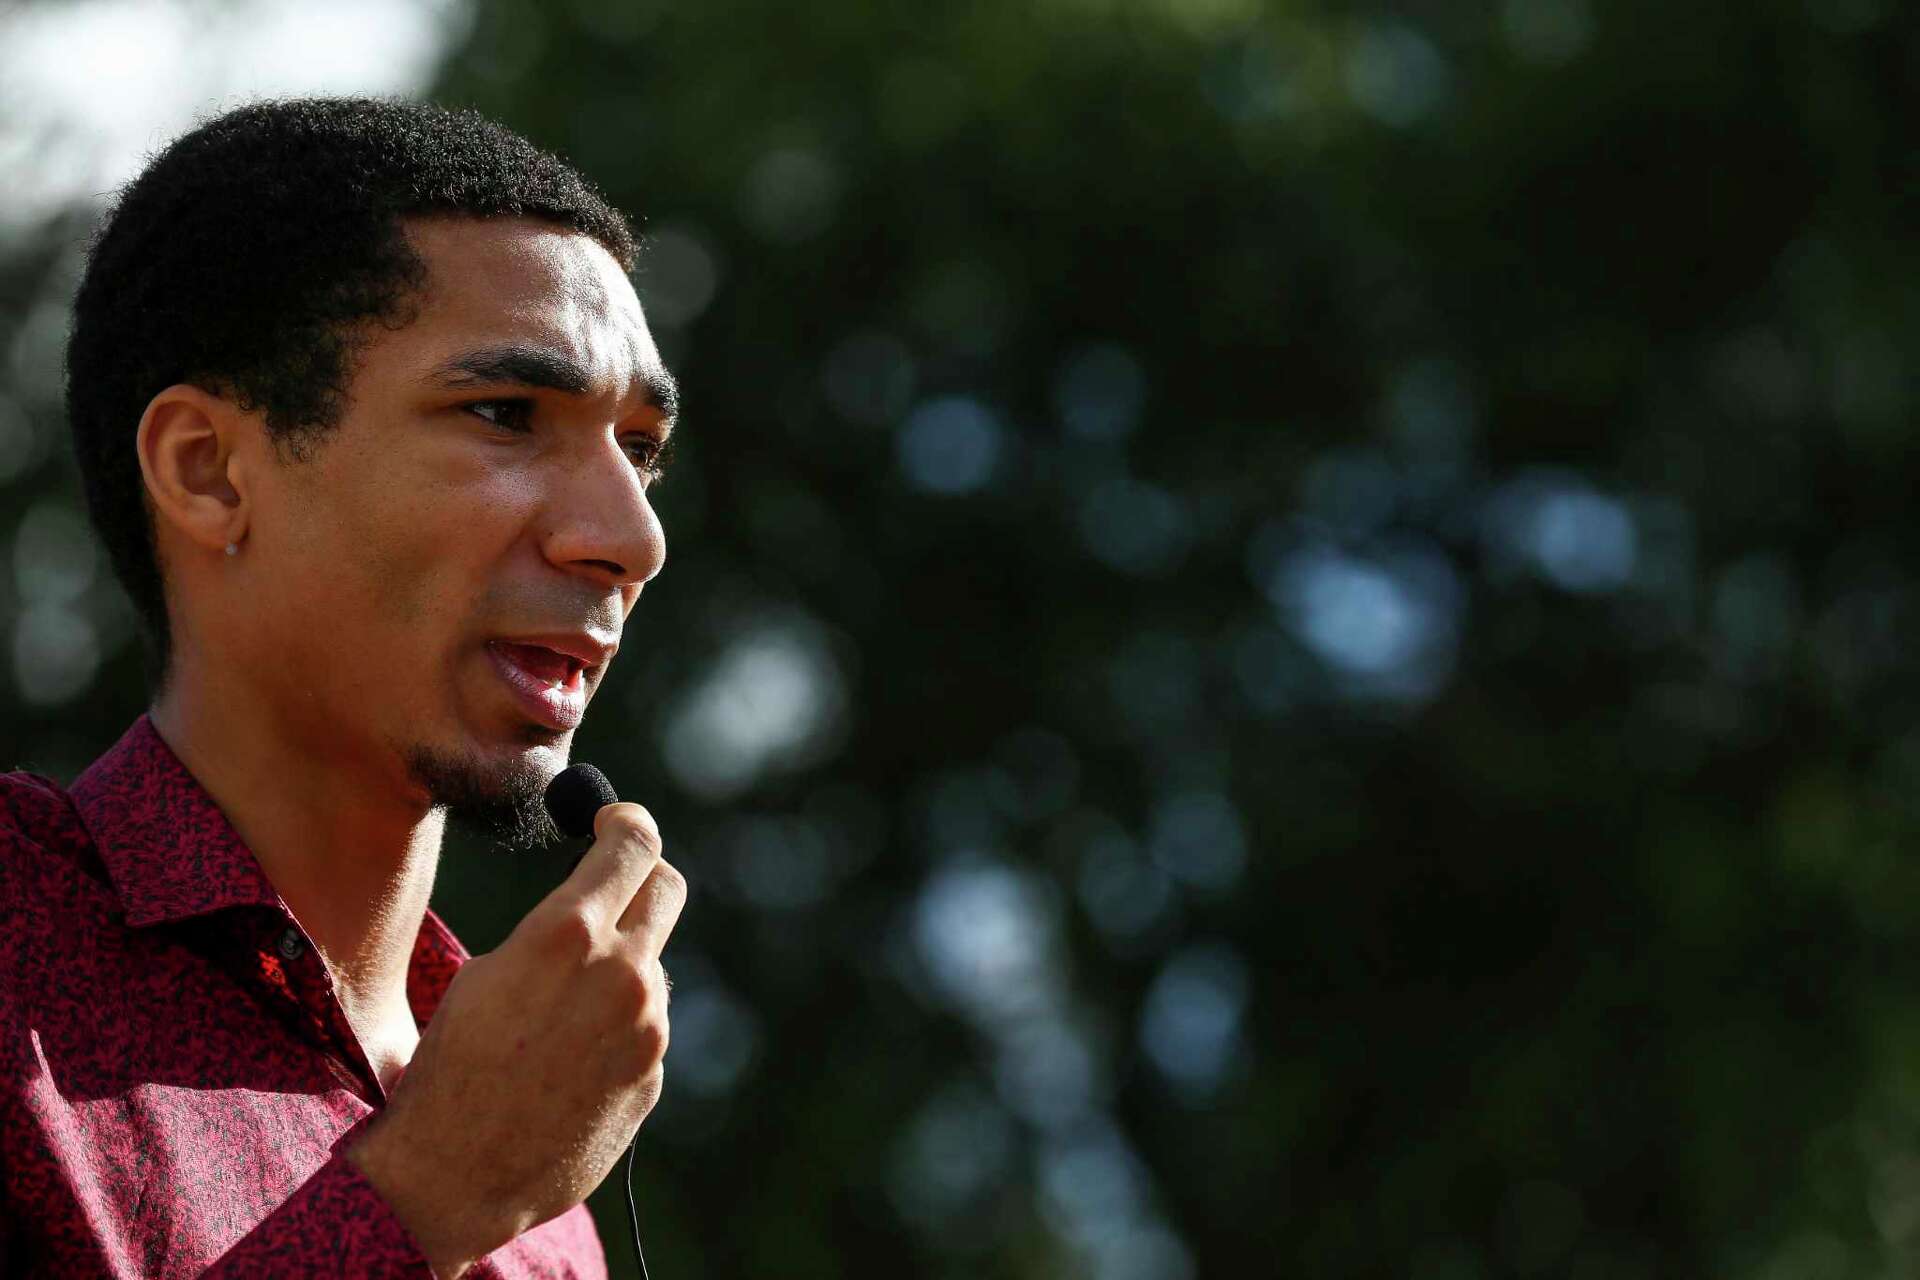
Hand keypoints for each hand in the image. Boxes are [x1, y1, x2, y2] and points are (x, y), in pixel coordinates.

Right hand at [347, 802, 684, 1276]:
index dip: (626, 823)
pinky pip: (644, 1028)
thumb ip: (555, 934)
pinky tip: (568, 1066)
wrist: (455, 1176)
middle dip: (642, 878)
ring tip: (558, 1016)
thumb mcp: (488, 974)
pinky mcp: (653, 1075)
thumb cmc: (451, 1067)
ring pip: (651, 967)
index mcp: (569, 933)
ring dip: (620, 971)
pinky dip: (617, 1030)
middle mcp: (623, 973)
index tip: (614, 823)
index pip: (633, 844)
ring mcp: (647, 1027)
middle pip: (667, 889)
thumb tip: (595, 911)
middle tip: (616, 886)